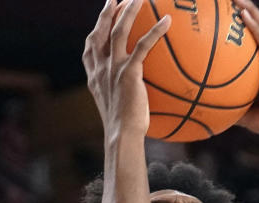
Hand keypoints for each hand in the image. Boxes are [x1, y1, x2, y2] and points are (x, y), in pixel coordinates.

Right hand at [83, 0, 170, 138]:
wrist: (122, 135)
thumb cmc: (124, 127)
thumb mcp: (118, 107)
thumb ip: (122, 93)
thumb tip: (139, 93)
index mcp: (95, 75)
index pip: (91, 47)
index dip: (96, 29)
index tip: (104, 16)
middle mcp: (100, 67)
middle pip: (101, 31)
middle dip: (108, 12)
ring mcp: (113, 68)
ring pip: (118, 30)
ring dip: (128, 11)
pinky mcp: (129, 72)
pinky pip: (142, 45)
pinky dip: (155, 31)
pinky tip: (167, 21)